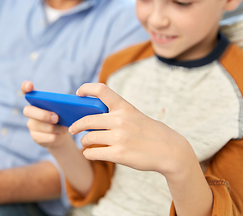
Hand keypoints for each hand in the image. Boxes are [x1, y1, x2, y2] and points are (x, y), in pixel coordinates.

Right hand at [22, 81, 71, 148]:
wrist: (61, 134)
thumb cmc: (62, 116)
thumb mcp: (63, 109)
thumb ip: (61, 105)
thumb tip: (66, 106)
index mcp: (36, 100)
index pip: (25, 90)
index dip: (25, 87)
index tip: (29, 85)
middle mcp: (30, 111)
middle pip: (28, 111)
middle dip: (43, 115)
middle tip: (56, 118)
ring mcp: (31, 124)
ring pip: (39, 126)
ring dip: (54, 128)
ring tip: (63, 128)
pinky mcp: (35, 136)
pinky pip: (44, 137)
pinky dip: (55, 136)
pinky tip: (59, 135)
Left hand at [69, 83, 193, 176]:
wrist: (170, 150)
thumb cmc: (150, 132)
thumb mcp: (135, 116)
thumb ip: (116, 115)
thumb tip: (91, 121)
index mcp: (125, 107)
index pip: (101, 90)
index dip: (86, 89)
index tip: (78, 93)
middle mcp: (120, 120)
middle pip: (87, 120)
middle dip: (76, 126)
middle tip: (72, 129)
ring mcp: (119, 138)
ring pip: (88, 138)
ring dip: (84, 142)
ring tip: (85, 144)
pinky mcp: (118, 154)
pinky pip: (93, 153)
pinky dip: (88, 153)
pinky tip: (90, 153)